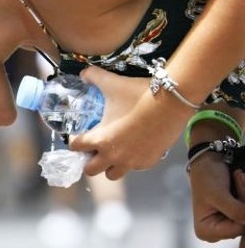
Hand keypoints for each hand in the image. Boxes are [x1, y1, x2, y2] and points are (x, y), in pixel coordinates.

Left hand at [69, 66, 191, 178]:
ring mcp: (132, 162)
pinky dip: (130, 161)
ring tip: (112, 151)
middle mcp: (113, 156)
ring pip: (113, 174)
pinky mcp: (149, 162)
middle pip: (90, 170)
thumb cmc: (139, 94)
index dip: (74, 140)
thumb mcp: (112, 83)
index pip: (76, 147)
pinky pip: (134, 168)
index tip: (78, 134)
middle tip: (93, 148)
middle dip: (88, 160)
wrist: (173, 102)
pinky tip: (133, 147)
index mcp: (100, 139)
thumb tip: (83, 73)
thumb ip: (93, 77)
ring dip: (109, 165)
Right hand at [189, 157, 244, 241]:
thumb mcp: (218, 195)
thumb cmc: (206, 177)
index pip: (237, 229)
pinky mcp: (234, 217)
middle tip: (239, 178)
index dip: (243, 211)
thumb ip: (235, 212)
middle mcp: (216, 232)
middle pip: (244, 223)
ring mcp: (226, 225)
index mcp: (206, 231)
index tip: (239, 189)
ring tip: (238, 177)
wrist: (207, 162)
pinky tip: (239, 181)